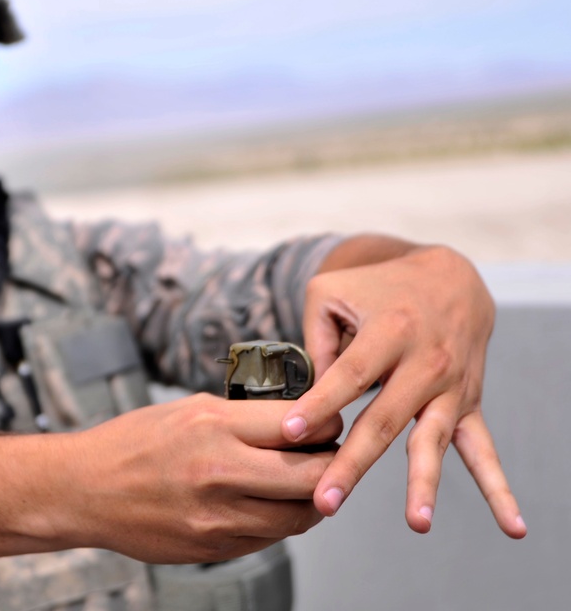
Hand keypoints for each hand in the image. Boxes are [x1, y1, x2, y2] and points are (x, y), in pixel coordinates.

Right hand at [69, 394, 341, 563]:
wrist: (85, 490)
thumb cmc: (133, 443)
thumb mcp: (187, 409)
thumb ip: (243, 418)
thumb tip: (297, 423)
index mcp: (213, 425)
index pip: (301, 424)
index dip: (326, 424)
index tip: (327, 424)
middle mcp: (219, 470)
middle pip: (312, 474)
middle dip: (331, 464)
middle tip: (328, 457)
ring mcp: (217, 515)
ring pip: (299, 515)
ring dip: (311, 500)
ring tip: (303, 485)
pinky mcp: (214, 546)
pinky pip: (270, 538)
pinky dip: (280, 521)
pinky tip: (269, 505)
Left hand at [283, 243, 524, 537]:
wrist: (448, 277)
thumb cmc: (378, 288)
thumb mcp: (332, 292)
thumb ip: (315, 341)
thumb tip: (311, 396)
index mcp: (389, 330)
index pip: (350, 374)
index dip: (320, 402)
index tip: (291, 432)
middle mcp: (425, 361)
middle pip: (385, 419)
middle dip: (354, 463)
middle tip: (327, 500)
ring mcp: (450, 387)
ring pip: (433, 439)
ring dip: (424, 482)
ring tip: (418, 521)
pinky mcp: (467, 404)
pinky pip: (484, 450)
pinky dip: (499, 489)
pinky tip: (512, 525)